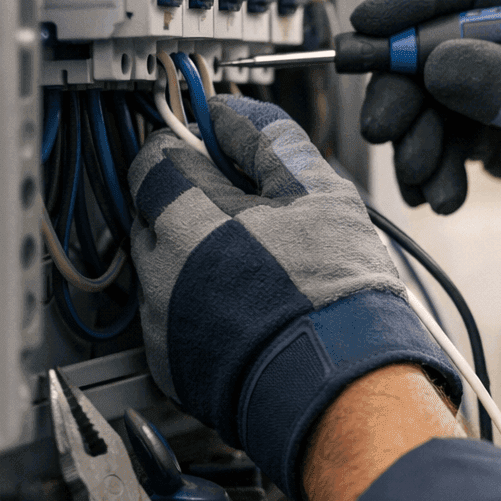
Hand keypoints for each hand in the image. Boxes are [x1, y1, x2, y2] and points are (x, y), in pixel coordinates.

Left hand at [128, 95, 460, 500]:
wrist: (343, 388)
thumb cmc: (338, 295)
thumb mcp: (321, 194)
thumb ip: (269, 140)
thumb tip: (232, 112)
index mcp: (187, 219)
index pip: (156, 154)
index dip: (193, 144)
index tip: (223, 150)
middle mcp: (159, 269)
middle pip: (156, 208)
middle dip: (198, 201)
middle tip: (258, 213)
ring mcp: (160, 321)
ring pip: (166, 262)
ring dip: (200, 253)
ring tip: (263, 267)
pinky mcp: (170, 363)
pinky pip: (175, 312)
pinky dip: (203, 303)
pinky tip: (252, 307)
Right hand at [353, 0, 500, 295]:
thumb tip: (441, 63)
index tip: (368, 26)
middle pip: (431, 41)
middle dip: (401, 87)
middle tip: (384, 130)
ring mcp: (498, 80)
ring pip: (424, 94)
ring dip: (414, 139)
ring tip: (426, 182)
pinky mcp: (485, 125)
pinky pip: (435, 136)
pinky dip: (428, 167)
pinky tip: (441, 197)